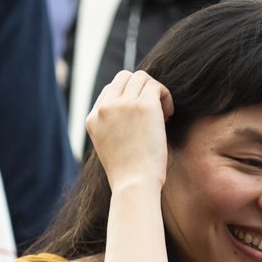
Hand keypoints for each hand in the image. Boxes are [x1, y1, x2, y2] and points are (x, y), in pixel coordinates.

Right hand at [86, 70, 172, 192]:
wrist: (134, 185)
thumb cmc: (129, 174)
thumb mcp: (111, 146)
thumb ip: (114, 125)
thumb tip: (133, 109)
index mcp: (93, 118)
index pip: (111, 90)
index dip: (129, 98)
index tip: (140, 118)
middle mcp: (105, 108)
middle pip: (124, 77)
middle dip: (141, 89)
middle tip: (154, 112)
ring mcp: (123, 104)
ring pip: (142, 78)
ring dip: (155, 92)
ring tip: (163, 115)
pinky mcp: (143, 105)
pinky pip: (156, 86)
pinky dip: (165, 96)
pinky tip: (168, 116)